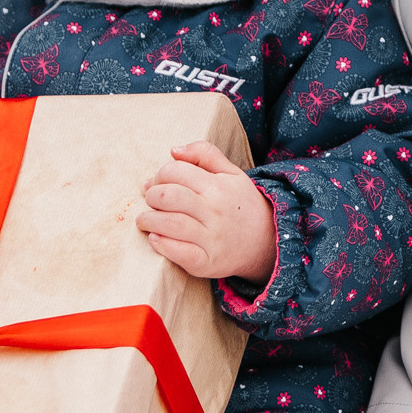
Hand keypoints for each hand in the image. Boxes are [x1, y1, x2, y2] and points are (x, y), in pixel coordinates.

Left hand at [137, 141, 276, 282]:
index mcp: (219, 186)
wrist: (267, 242)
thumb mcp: (231, 173)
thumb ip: (205, 154)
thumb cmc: (242, 205)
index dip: (159, 175)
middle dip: (151, 196)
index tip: (156, 184)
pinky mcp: (206, 261)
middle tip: (151, 201)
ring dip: (148, 220)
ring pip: (169, 224)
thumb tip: (173, 151)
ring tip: (145, 220)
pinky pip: (178, 252)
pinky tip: (156, 239)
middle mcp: (216, 211)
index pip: (175, 172)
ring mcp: (211, 238)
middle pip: (168, 196)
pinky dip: (160, 244)